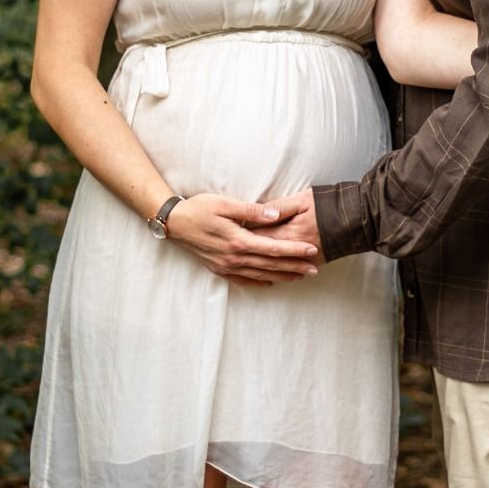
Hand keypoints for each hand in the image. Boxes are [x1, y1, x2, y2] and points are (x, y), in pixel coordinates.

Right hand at [164, 193, 319, 286]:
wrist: (174, 222)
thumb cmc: (199, 208)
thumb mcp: (225, 204)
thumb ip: (251, 211)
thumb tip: (275, 215)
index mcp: (238, 241)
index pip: (274, 249)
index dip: (295, 250)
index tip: (312, 250)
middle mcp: (234, 258)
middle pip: (271, 265)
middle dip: (294, 267)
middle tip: (314, 269)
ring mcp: (226, 266)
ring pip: (260, 275)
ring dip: (281, 276)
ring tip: (299, 277)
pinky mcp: (219, 269)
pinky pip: (243, 280)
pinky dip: (259, 282)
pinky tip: (270, 283)